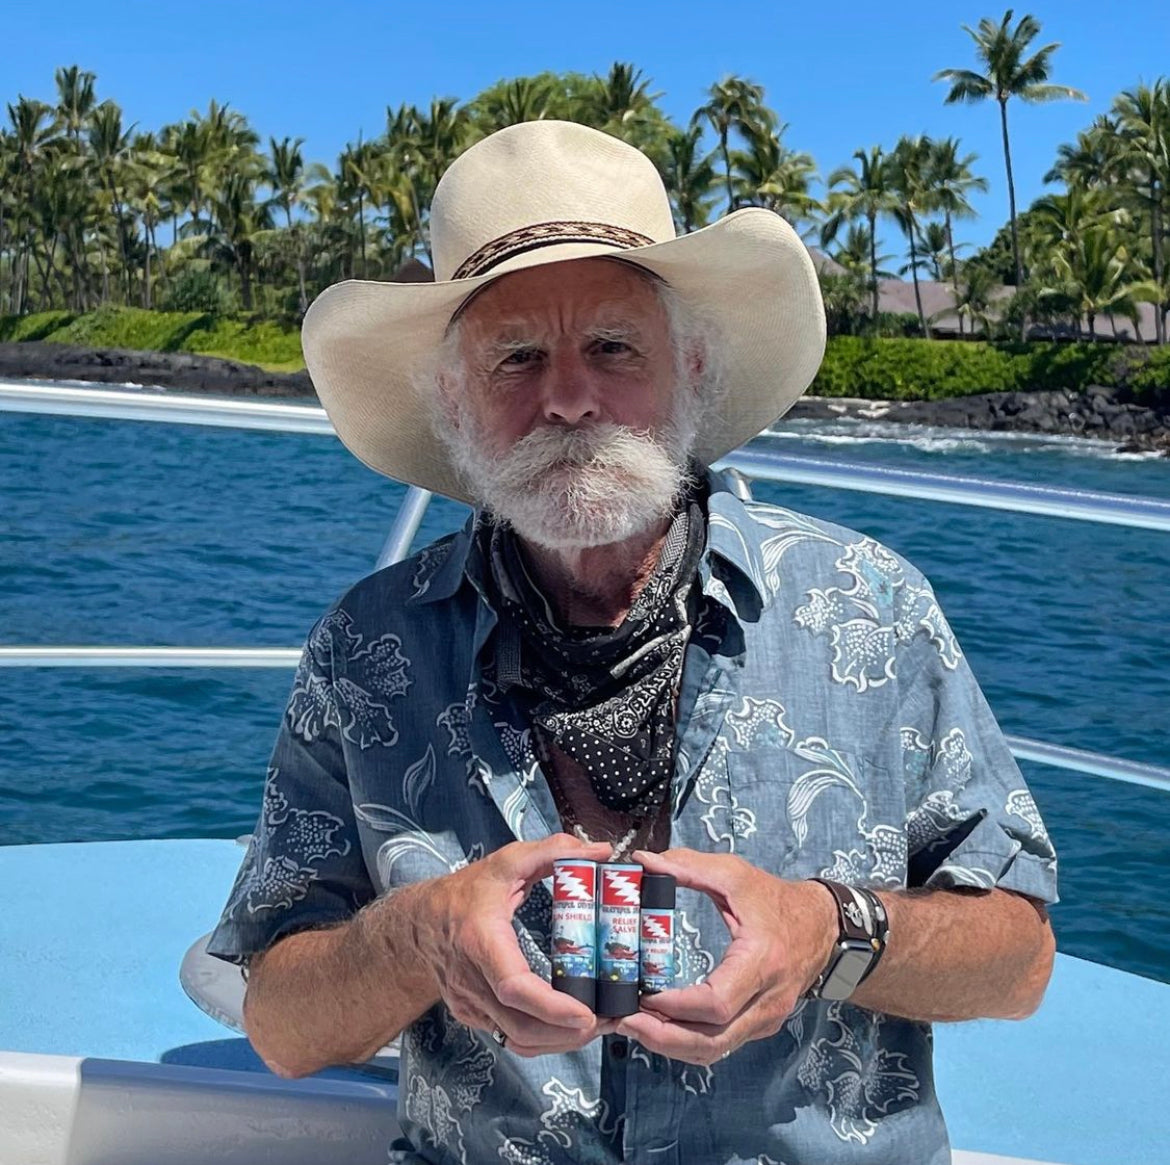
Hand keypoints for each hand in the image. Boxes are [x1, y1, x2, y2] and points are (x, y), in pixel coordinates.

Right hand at [409, 832, 617, 1056]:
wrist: (419, 922)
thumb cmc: (465, 892)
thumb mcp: (508, 862)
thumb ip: (554, 851)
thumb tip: (599, 850)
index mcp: (482, 941)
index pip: (514, 987)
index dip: (552, 1007)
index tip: (586, 1013)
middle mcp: (473, 981)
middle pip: (520, 1026)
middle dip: (567, 1033)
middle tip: (607, 1021)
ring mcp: (470, 1004)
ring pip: (516, 1039)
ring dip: (558, 1040)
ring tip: (595, 1026)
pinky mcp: (473, 1015)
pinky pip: (509, 1035)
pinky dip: (540, 1036)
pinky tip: (565, 1023)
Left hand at [616, 849, 836, 1065]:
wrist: (822, 926)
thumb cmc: (776, 899)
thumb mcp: (734, 875)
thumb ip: (688, 866)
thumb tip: (644, 861)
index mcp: (762, 961)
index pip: (717, 1003)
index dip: (675, 1006)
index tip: (642, 994)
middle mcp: (767, 1000)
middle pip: (712, 1040)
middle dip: (663, 1037)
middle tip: (624, 1021)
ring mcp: (766, 1019)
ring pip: (715, 1050)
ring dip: (671, 1045)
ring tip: (634, 1026)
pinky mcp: (760, 1026)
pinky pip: (721, 1045)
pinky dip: (687, 1042)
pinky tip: (660, 1027)